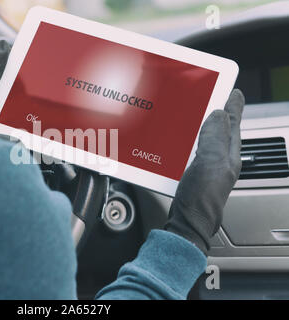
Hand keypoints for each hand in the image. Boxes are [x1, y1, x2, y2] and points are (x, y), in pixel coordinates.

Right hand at [165, 89, 244, 254]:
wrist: (187, 222)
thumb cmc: (203, 199)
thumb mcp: (212, 162)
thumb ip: (216, 137)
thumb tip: (219, 114)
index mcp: (229, 155)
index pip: (233, 124)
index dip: (234, 107)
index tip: (234, 92)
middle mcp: (218, 161)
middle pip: (219, 131)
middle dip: (216, 114)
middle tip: (211, 98)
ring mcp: (204, 168)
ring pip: (202, 141)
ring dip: (197, 128)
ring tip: (191, 116)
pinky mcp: (190, 174)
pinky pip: (189, 152)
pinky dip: (184, 143)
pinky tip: (176, 141)